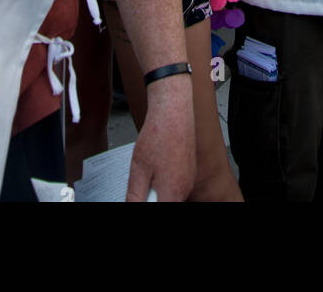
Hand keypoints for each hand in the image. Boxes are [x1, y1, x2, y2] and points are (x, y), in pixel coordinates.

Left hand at [125, 77, 194, 201]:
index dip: (146, 204)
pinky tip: (158, 165)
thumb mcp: (138, 170)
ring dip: (157, 191)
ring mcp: (189, 180)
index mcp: (172, 194)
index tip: (140, 196)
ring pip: (170, 196)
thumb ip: (135, 197)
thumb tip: (132, 207)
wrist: (174, 112)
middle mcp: (185, 190)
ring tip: (149, 171)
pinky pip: (176, 185)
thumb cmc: (157, 136)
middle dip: (151, 198)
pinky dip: (164, 181)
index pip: (158, 211)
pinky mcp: (190, 172)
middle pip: (165, 204)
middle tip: (142, 183)